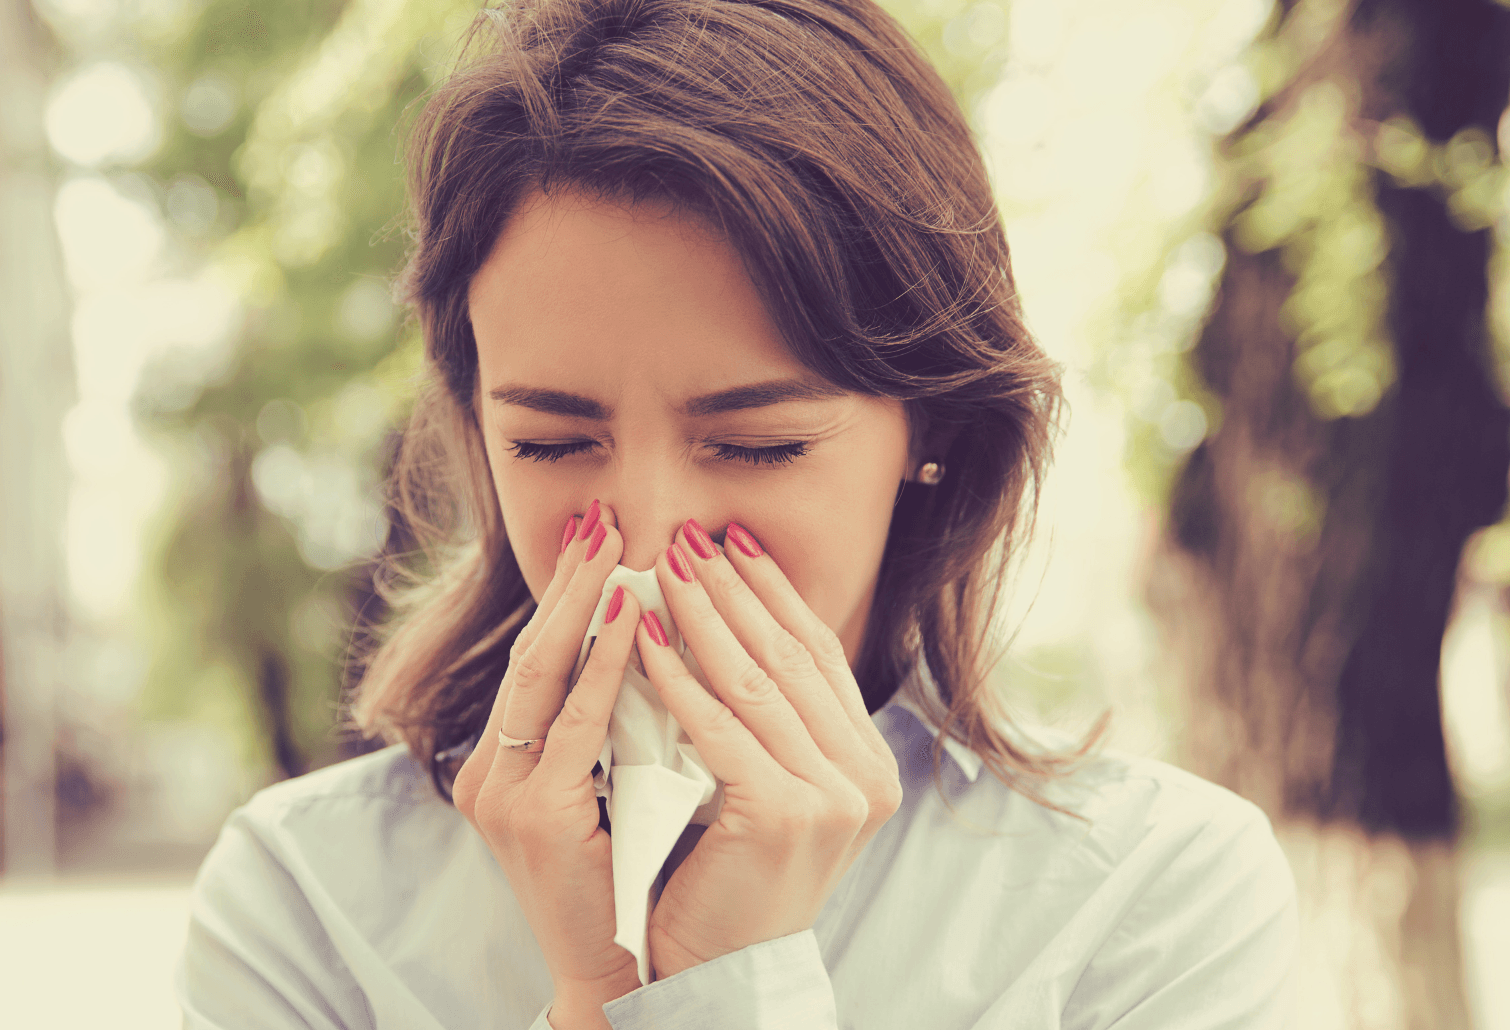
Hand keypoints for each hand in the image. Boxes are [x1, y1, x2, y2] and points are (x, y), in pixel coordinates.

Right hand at [451, 500, 644, 1022]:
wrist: (614, 978)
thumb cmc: (627, 887)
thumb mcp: (609, 794)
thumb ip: (613, 731)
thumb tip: (654, 648)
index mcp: (508, 766)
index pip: (538, 661)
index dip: (564, 597)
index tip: (597, 537)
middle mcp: (491, 772)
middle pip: (529, 653)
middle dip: (564, 583)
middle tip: (599, 517)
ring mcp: (504, 793)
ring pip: (539, 677)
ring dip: (578, 606)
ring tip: (609, 546)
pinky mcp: (531, 816)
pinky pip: (573, 726)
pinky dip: (601, 668)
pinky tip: (628, 623)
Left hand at [636, 519, 902, 978]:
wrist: (716, 973)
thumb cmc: (725, 879)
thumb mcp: (764, 787)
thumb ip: (770, 720)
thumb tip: (733, 618)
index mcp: (868, 765)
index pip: (818, 655)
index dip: (773, 593)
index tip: (733, 541)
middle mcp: (865, 777)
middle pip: (791, 657)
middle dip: (735, 589)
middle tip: (690, 536)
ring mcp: (832, 797)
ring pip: (756, 682)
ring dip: (703, 616)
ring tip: (662, 568)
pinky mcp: (783, 813)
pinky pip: (719, 728)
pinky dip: (677, 679)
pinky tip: (641, 641)